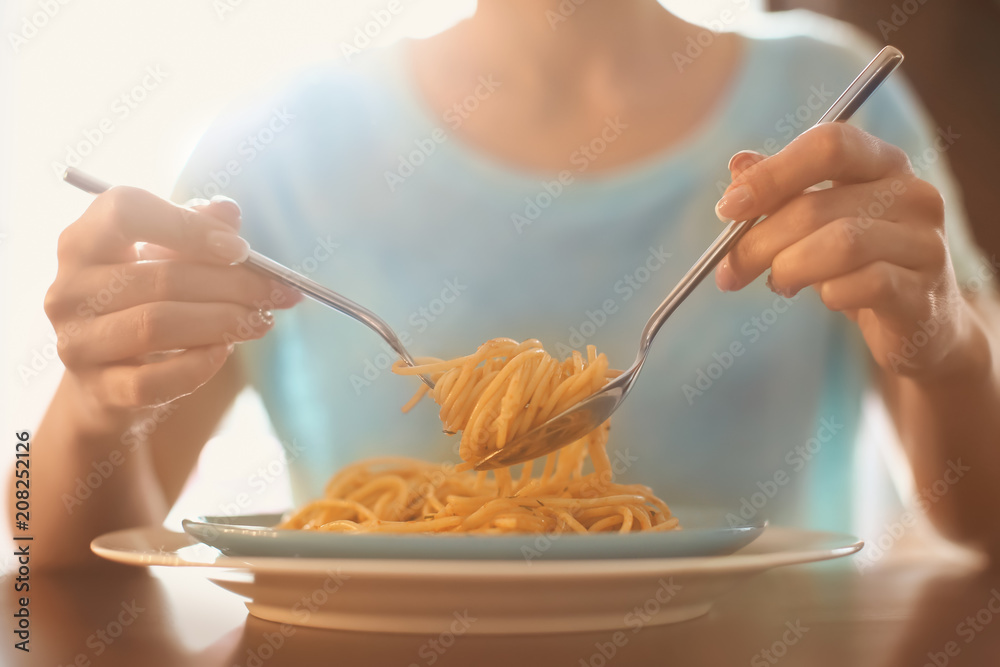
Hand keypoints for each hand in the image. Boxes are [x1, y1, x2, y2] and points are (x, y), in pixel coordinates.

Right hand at [44, 187, 300, 413]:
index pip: (126, 212)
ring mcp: (77, 342)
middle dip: (232, 286)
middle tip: (276, 293)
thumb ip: (197, 228)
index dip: (189, 226)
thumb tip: (228, 210)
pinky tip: (223, 352)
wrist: (109, 374)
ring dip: (223, 322)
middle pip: (161, 278)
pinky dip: (197, 365)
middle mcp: (69, 289)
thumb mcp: (167, 256)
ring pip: (157, 325)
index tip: (240, 249)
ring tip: (260, 320)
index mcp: (84, 241)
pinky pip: (153, 380)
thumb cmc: (145, 299)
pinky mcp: (96, 388)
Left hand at [713, 123, 985, 377]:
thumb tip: (738, 164)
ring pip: (839, 244)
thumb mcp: (817, 222)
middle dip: (758, 241)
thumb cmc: (860, 264)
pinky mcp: (923, 293)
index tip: (727, 208)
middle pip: (816, 205)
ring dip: (789, 268)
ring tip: (779, 283)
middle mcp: (913, 195)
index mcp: (883, 164)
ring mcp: (925, 244)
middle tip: (730, 271)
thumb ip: (781, 191)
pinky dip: (829, 294)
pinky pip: (862, 286)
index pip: (829, 145)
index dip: (772, 174)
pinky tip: (826, 299)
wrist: (921, 324)